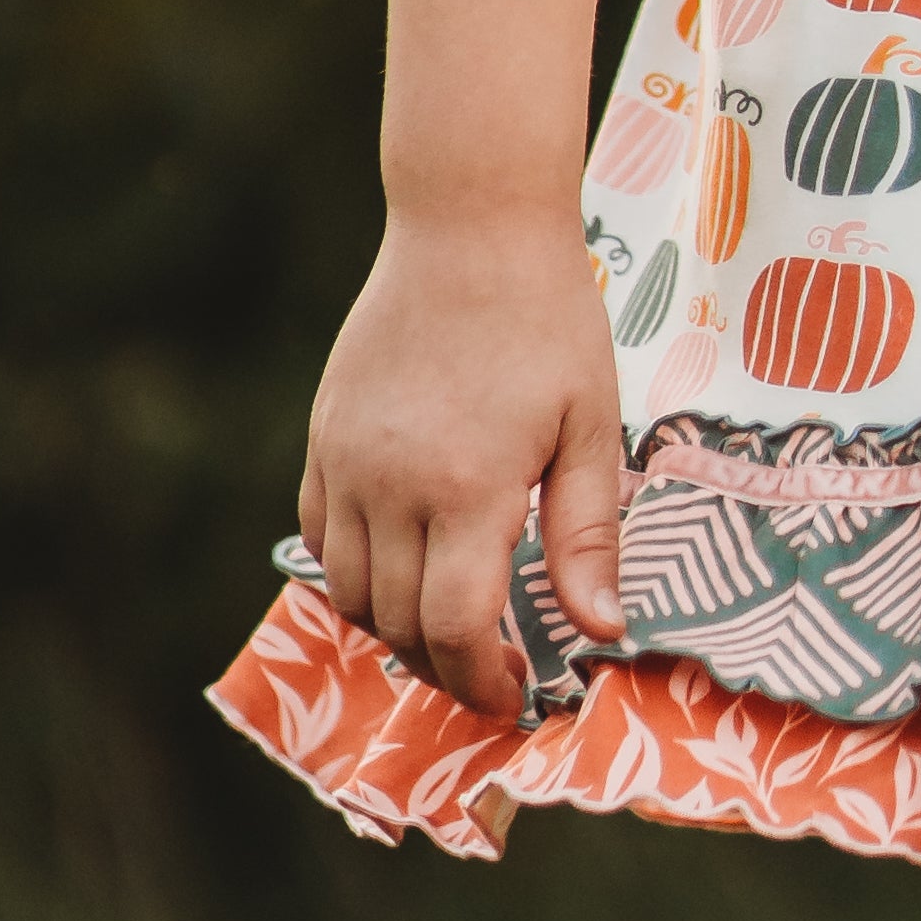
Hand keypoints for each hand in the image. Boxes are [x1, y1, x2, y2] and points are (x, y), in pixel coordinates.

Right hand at [296, 212, 628, 719]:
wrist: (472, 224)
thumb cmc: (549, 321)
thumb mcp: (590, 426)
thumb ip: (587, 536)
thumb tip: (600, 633)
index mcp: (468, 486)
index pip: (453, 629)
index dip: (480, 681)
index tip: (513, 696)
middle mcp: (393, 483)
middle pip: (397, 624)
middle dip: (445, 666)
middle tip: (491, 668)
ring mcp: (347, 459)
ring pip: (349, 591)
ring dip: (395, 627)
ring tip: (449, 622)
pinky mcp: (324, 436)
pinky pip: (320, 536)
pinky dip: (353, 571)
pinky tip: (403, 562)